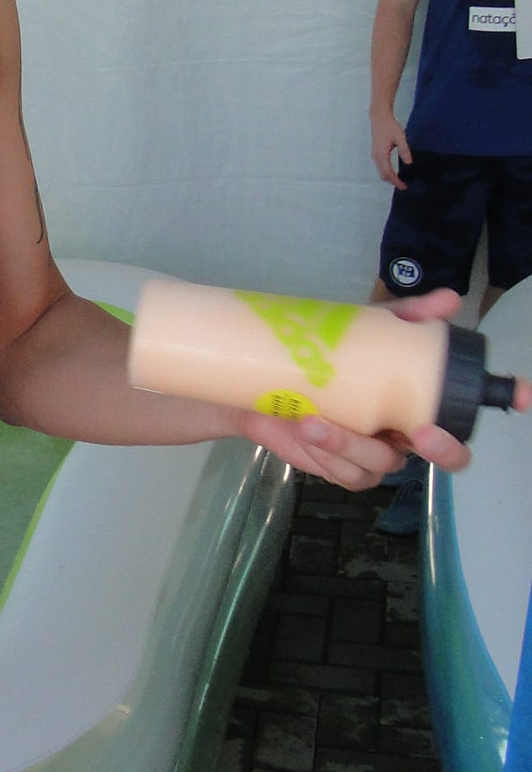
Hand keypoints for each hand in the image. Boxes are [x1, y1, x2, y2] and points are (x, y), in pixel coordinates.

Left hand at [237, 288, 531, 488]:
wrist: (265, 383)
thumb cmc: (326, 357)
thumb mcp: (364, 331)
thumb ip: (406, 317)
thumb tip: (451, 298)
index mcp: (420, 403)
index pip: (469, 408)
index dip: (505, 399)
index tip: (523, 394)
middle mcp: (405, 434)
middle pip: (446, 453)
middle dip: (441, 448)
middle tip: (419, 432)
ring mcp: (375, 454)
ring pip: (382, 463)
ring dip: (350, 444)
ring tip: (317, 421)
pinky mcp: (341, 468)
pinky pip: (347, 473)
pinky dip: (327, 454)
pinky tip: (308, 431)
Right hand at [370, 110, 410, 190]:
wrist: (379, 118)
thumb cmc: (390, 126)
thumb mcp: (400, 137)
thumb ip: (404, 150)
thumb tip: (409, 163)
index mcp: (381, 155)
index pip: (388, 173)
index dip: (396, 181)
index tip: (404, 186)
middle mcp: (376, 157)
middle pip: (383, 175)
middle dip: (392, 182)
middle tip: (403, 185)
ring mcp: (374, 155)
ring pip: (381, 171)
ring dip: (389, 177)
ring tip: (399, 180)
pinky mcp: (375, 153)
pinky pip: (380, 167)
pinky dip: (386, 172)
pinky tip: (394, 171)